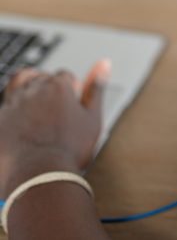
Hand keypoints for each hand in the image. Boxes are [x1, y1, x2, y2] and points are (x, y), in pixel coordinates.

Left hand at [0, 60, 110, 197]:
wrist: (37, 176)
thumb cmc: (67, 149)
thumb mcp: (92, 118)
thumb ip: (96, 88)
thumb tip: (103, 62)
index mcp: (58, 86)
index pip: (64, 76)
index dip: (70, 89)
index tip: (71, 105)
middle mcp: (34, 89)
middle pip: (42, 78)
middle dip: (49, 89)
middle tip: (55, 110)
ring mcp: (14, 103)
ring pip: (21, 83)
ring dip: (30, 89)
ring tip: (36, 104)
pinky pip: (5, 104)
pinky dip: (14, 108)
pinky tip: (21, 122)